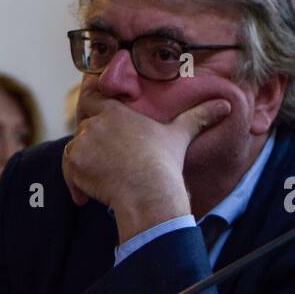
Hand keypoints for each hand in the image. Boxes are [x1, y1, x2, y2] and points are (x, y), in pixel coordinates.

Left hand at [62, 97, 230, 239]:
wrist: (148, 191)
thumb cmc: (164, 162)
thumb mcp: (181, 135)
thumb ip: (199, 116)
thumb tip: (226, 105)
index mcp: (117, 112)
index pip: (93, 95)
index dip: (93, 101)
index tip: (95, 110)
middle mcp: (96, 123)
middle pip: (84, 124)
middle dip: (91, 138)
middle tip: (103, 156)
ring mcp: (83, 143)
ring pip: (75, 147)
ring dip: (84, 161)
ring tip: (100, 178)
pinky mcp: (75, 163)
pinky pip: (68, 170)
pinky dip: (75, 183)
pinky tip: (86, 197)